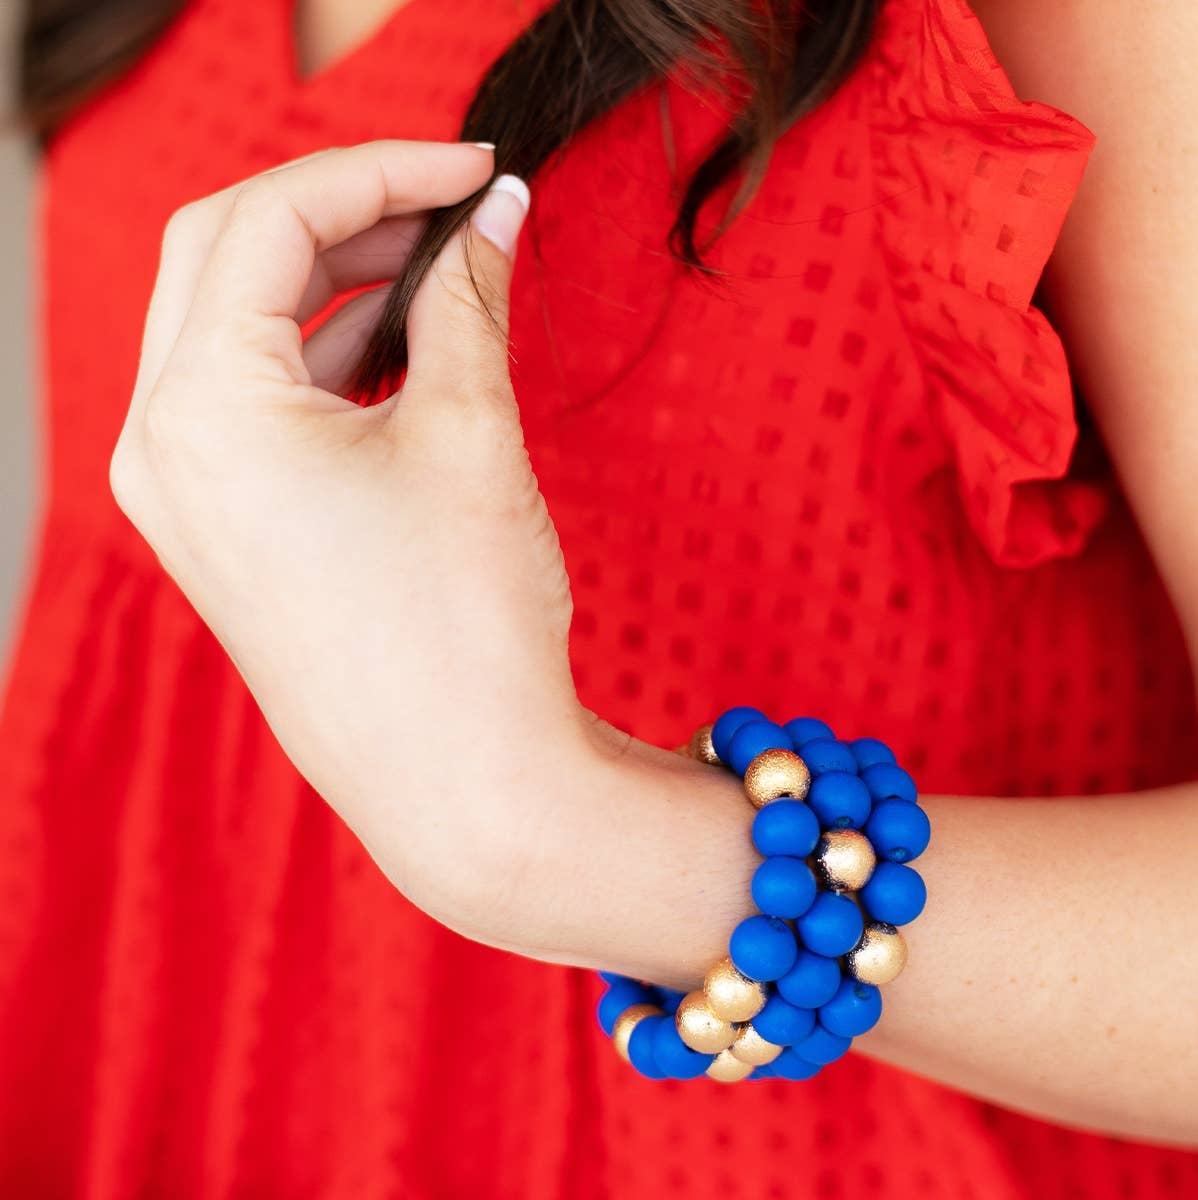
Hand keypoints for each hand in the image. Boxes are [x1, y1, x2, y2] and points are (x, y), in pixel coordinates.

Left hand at [110, 141, 592, 935]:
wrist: (464, 784)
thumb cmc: (463, 627)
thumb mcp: (469, 430)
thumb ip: (466, 299)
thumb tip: (489, 214)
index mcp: (201, 411)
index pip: (266, 222)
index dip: (379, 171)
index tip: (470, 166)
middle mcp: (162, 450)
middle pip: (225, 260)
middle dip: (340, 213)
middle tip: (448, 204)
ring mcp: (183, 500)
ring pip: (235, 333)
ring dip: (329, 285)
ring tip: (437, 273)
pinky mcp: (223, 535)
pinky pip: (251, 406)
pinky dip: (318, 359)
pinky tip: (398, 351)